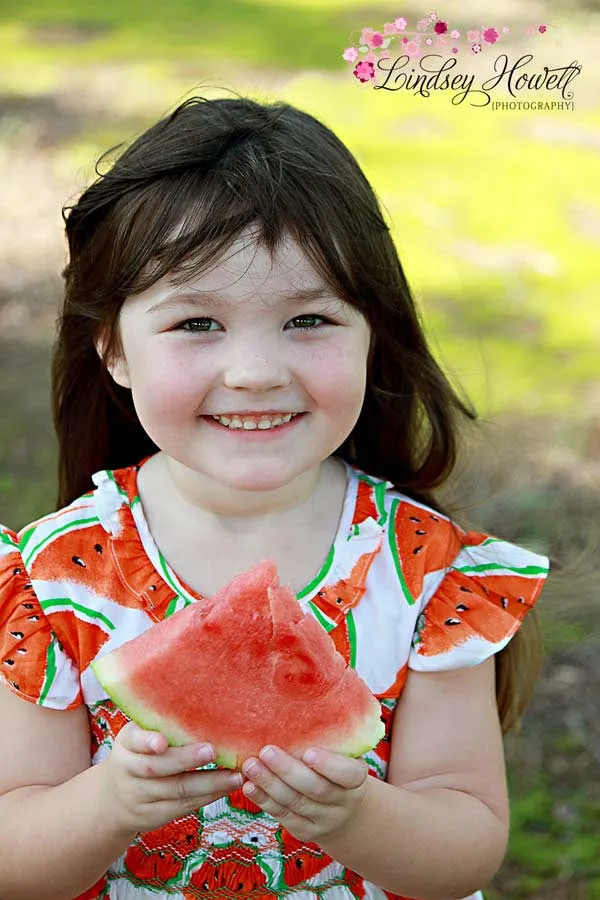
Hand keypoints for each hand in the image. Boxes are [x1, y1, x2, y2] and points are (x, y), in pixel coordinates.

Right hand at [99, 722, 242, 835]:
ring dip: (209, 783)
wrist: (114, 798)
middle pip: (158, 768)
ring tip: (236, 775)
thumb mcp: (140, 734)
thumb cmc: (140, 753)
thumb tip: (205, 695)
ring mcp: (139, 797)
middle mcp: (128, 771)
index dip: (147, 742)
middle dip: (187, 760)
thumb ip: (162, 722)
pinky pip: (183, 807)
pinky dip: (208, 797)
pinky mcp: (153, 816)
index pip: (134, 740)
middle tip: (213, 751)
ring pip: (176, 791)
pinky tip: (227, 788)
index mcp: (127, 743)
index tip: (162, 742)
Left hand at [240, 744, 368, 843]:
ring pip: (295, 803)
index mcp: (356, 778)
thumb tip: (296, 703)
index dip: (329, 765)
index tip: (308, 752)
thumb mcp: (342, 752)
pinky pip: (283, 815)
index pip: (349, 774)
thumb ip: (327, 736)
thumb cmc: (336, 765)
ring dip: (269, 784)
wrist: (342, 808)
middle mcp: (343, 802)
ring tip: (250, 765)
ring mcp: (324, 819)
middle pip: (316, 789)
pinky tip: (249, 786)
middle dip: (288, 770)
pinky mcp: (304, 830)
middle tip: (266, 751)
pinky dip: (264, 800)